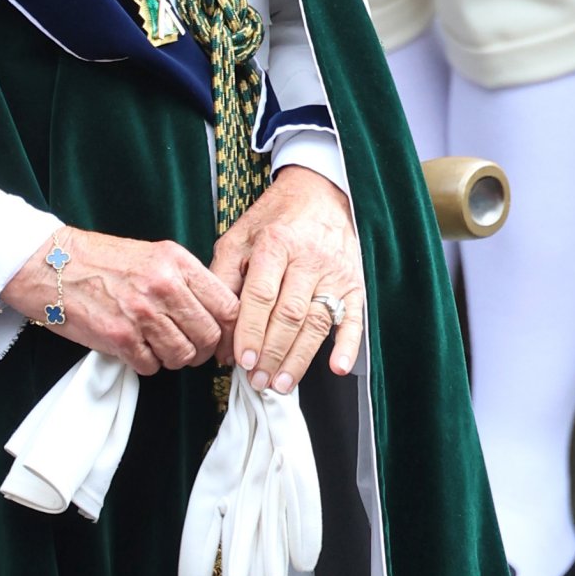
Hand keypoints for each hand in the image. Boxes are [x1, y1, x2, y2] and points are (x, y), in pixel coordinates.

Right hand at [0, 227, 239, 374]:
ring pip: (183, 355)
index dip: (228, 328)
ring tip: (158, 346)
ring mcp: (142, 312)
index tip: (219, 336)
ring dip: (173, 358)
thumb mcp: (153, 254)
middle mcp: (164, 285)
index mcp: (176, 261)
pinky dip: (147, 363)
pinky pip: (152, 366)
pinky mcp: (120, 337)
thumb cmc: (103, 260)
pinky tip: (135, 347)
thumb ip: (185, 280)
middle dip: (202, 349)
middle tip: (188, 346)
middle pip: (209, 336)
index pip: (227, 305)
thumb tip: (217, 314)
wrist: (53, 264)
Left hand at [211, 167, 363, 390]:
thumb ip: (223, 280)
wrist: (318, 192)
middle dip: (272, 353)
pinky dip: (348, 345)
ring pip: (318, 322)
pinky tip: (337, 368)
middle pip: (290, 314)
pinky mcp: (354, 283)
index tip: (241, 360)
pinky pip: (354, 318)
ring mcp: (335, 271)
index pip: (261, 296)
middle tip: (258, 381)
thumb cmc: (273, 219)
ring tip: (282, 383)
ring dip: (300, 358)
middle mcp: (308, 258)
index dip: (251, 331)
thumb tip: (219, 333)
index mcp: (276, 243)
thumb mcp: (239, 238)